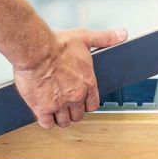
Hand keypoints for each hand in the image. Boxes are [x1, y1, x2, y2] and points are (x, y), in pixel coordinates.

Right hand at [13, 28, 127, 128]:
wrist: (36, 50)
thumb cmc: (57, 45)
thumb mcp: (85, 37)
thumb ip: (104, 38)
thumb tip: (122, 34)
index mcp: (88, 83)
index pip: (93, 105)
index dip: (86, 104)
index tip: (80, 100)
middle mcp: (76, 96)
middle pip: (79, 115)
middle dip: (73, 111)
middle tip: (66, 104)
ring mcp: (59, 104)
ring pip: (64, 121)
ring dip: (61, 117)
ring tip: (55, 110)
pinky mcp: (42, 108)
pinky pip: (47, 124)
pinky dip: (47, 121)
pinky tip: (44, 114)